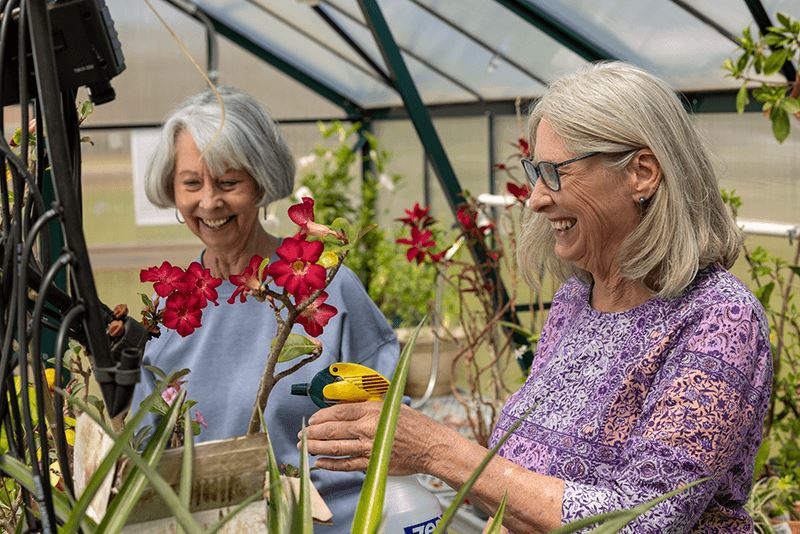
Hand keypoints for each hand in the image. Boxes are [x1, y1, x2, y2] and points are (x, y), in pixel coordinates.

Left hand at [303, 401, 437, 475]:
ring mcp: (368, 447)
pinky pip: (346, 465)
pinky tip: (320, 463)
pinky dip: (330, 464)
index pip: (337, 411)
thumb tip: (345, 405)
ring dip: (316, 447)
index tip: (311, 419)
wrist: (430, 446)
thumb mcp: (390, 405)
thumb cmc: (414, 424)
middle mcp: (367, 428)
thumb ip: (368, 405)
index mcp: (371, 410)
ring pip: (334, 447)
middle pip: (331, 429)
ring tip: (305, 447)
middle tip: (302, 434)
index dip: (320, 416)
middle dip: (312, 432)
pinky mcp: (372, 463)